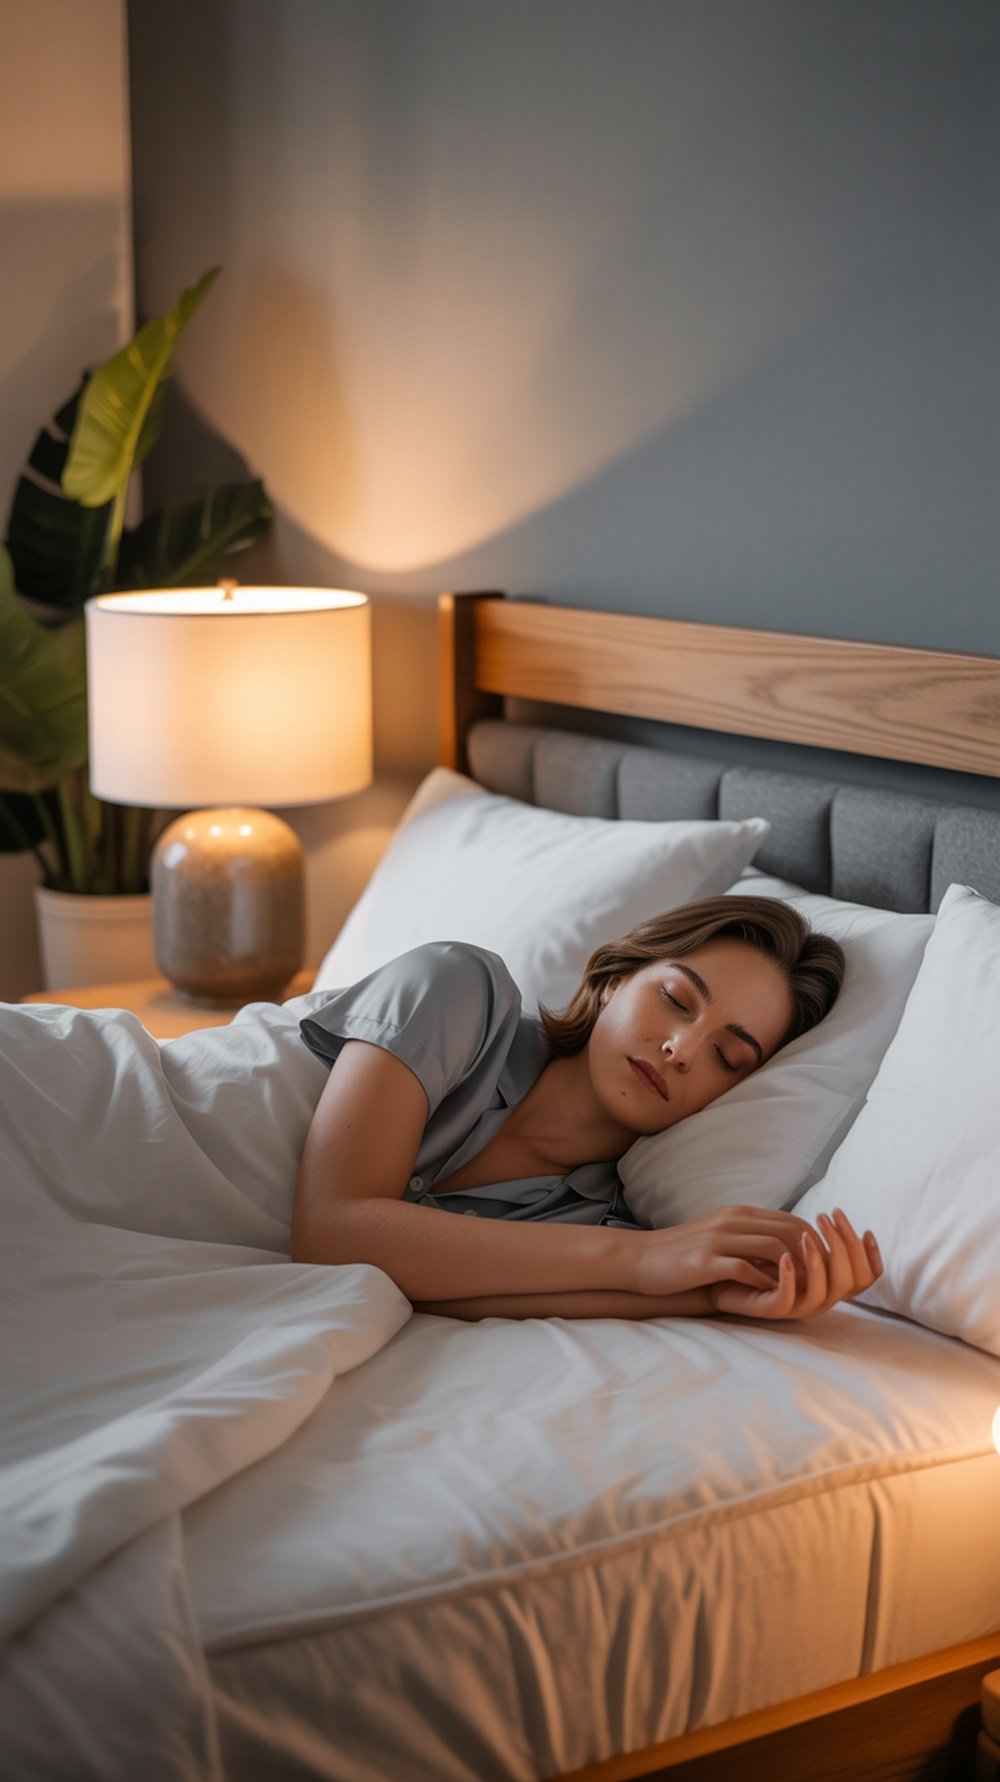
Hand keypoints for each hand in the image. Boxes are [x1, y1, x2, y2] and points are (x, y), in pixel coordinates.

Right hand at [631, 1204, 818, 1299]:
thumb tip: (787, 1250)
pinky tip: (768, 1297)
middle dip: (811, 1258)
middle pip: (789, 1232)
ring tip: (799, 1292)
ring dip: (793, 1272)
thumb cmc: (685, 1253)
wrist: (642, 1258)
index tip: (822, 1267)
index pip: (792, 1221)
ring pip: (773, 1248)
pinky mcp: (705, 1261)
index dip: (813, 1244)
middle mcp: (732, 1220)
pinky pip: (745, 1269)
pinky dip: (763, 1284)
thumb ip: (750, 1236)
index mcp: (739, 1214)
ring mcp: (719, 1239)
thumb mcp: (722, 1234)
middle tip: (820, 1283)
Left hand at [707, 1207, 881, 1320]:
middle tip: (826, 1217)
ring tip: (806, 1234)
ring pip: (824, 1290)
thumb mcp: (794, 1246)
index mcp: (830, 1284)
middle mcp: (821, 1298)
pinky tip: (784, 1256)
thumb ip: (815, 1239)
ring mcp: (798, 1306)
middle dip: (843, 1245)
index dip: (871, 1256)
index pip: (866, 1277)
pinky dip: (790, 1277)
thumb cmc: (760, 1258)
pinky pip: (789, 1299)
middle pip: (850, 1279)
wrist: (723, 1275)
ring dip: (818, 1259)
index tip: (865, 1229)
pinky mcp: (773, 1309)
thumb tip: (836, 1219)